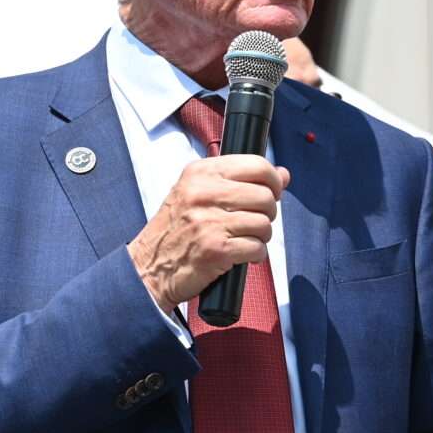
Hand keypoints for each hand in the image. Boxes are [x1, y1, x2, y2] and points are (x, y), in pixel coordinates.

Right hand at [128, 155, 286, 313]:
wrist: (149, 268)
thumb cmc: (175, 231)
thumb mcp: (198, 194)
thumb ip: (239, 181)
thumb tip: (283, 175)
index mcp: (200, 173)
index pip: (256, 165)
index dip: (273, 181)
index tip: (272, 192)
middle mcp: (203, 193)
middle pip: (265, 196)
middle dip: (268, 213)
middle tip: (254, 221)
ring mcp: (209, 221)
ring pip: (264, 223)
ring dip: (261, 236)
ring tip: (244, 239)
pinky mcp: (216, 249)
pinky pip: (257, 248)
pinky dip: (255, 255)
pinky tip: (240, 255)